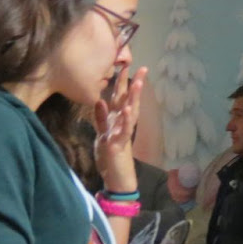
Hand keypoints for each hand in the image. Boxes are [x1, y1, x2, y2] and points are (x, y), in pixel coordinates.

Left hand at [93, 65, 147, 191]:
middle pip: (130, 101)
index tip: (126, 65)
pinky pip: (123, 131)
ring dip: (134, 98)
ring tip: (139, 83)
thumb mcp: (102, 134)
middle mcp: (122, 124)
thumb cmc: (110, 156)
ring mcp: (122, 133)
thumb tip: (99, 101)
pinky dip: (125, 120)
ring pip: (130, 113)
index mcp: (117, 121)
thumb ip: (101, 118)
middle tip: (143, 68)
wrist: (116, 178)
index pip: (121, 98)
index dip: (124, 82)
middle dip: (136, 85)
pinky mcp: (118, 144)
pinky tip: (127, 109)